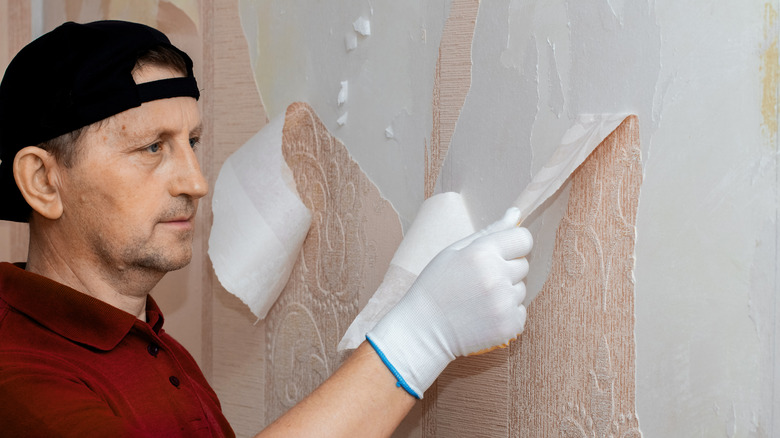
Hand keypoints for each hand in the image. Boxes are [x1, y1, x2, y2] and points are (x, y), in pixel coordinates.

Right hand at [366, 207, 532, 397]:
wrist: (422, 330)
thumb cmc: (435, 287)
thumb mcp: (454, 251)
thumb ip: (489, 231)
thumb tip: (516, 214)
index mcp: (482, 253)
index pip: (523, 238)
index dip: (514, 244)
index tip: (502, 252)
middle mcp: (497, 277)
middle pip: (523, 264)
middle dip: (506, 269)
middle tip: (479, 280)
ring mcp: (505, 303)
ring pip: (521, 289)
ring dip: (506, 292)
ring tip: (478, 300)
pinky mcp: (510, 325)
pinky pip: (520, 311)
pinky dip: (506, 314)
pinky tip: (484, 315)